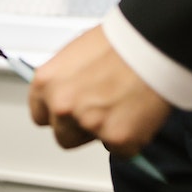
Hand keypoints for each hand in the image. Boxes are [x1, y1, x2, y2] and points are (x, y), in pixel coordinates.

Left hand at [27, 25, 170, 156]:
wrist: (152, 42)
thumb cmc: (119, 42)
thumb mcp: (77, 54)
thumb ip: (67, 81)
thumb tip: (70, 95)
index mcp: (46, 82)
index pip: (40, 116)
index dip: (58, 116)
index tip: (70, 114)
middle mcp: (62, 106)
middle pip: (63, 136)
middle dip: (81, 129)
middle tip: (103, 109)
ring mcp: (88, 124)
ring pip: (94, 142)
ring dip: (106, 132)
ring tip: (124, 105)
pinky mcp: (118, 138)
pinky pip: (123, 149)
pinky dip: (133, 137)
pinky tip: (139, 111)